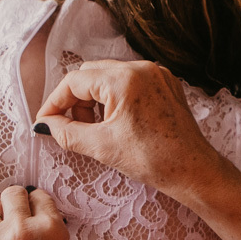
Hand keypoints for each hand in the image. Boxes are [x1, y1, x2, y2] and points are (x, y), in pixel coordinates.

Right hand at [33, 60, 226, 200]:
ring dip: (95, 100)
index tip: (47, 121)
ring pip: (109, 77)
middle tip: (73, 128)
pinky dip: (116, 99)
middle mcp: (141, 68)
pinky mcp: (165, 84)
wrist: (194, 171)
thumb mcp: (102, 147)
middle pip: (91, 74)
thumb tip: (46, 125)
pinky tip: (117, 123)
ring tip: (96, 129)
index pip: (74, 81)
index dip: (55, 102)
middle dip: (76, 100)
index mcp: (124, 80)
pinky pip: (130, 83)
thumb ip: (67, 133)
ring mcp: (156, 74)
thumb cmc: (154, 160)